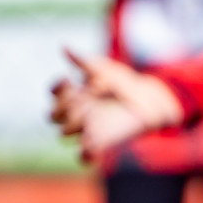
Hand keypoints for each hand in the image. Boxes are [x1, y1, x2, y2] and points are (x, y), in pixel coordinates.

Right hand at [49, 50, 184, 161]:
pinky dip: (84, 154)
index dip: (57, 88)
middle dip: (63, 107)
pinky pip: (85, 156)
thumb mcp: (105, 69)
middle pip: (53, 115)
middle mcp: (76, 112)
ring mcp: (87, 128)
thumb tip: (63, 46)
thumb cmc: (123, 82)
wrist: (149, 98)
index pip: (54, 93)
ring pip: (65, 133)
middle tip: (80, 99)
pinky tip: (88, 145)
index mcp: (74, 94)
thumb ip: (84, 61)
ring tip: (86, 117)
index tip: (68, 79)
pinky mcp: (101, 142)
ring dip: (72, 125)